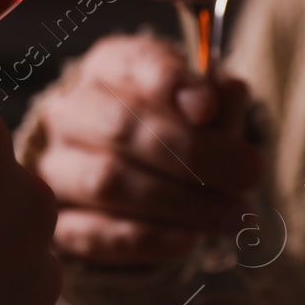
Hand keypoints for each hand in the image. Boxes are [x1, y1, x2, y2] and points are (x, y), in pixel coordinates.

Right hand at [34, 34, 263, 266]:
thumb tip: (226, 91)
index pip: (131, 63)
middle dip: (191, 152)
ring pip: (105, 181)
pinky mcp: (57, 224)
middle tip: (249, 174)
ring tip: (232, 216)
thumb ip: (218, 99)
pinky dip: (143, 238)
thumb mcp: (206, 107)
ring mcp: (56, 169)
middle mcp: (71, 112)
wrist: (145, 182)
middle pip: (119, 126)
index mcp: (109, 68)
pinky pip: (92, 233)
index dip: (169, 84)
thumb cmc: (180, 132)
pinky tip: (186, 241)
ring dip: (177, 201)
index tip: (209, 107)